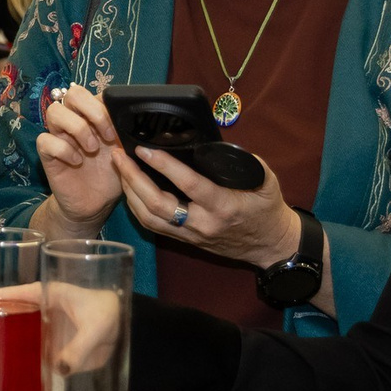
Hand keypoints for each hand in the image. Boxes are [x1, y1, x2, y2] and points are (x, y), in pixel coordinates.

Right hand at [33, 85, 123, 233]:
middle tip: (107, 135)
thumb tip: (135, 119)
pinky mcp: (47, 154)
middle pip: (73, 93)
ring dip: (78, 128)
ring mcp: (59, 136)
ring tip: (92, 149)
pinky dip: (63, 149)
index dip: (107, 106)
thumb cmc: (110, 174)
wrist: (96, 203)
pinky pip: (45, 140)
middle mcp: (74, 121)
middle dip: (93, 111)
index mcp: (93, 116)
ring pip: (54, 111)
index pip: (95, 94)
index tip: (120, 129)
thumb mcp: (124, 152)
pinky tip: (77, 162)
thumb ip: (125, 132)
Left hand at [112, 142, 300, 269]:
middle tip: (120, 155)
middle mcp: (202, 223)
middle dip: (134, 178)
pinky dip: (136, 207)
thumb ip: (242, 163)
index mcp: (223, 206)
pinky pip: (153, 225)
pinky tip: (129, 189)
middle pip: (157, 204)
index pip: (188, 184)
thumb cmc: (267, 208)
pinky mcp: (185, 240)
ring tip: (120, 167)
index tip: (145, 149)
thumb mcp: (265, 181)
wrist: (270, 244)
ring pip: (149, 217)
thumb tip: (215, 145)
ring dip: (130, 192)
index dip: (164, 166)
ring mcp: (191, 234)